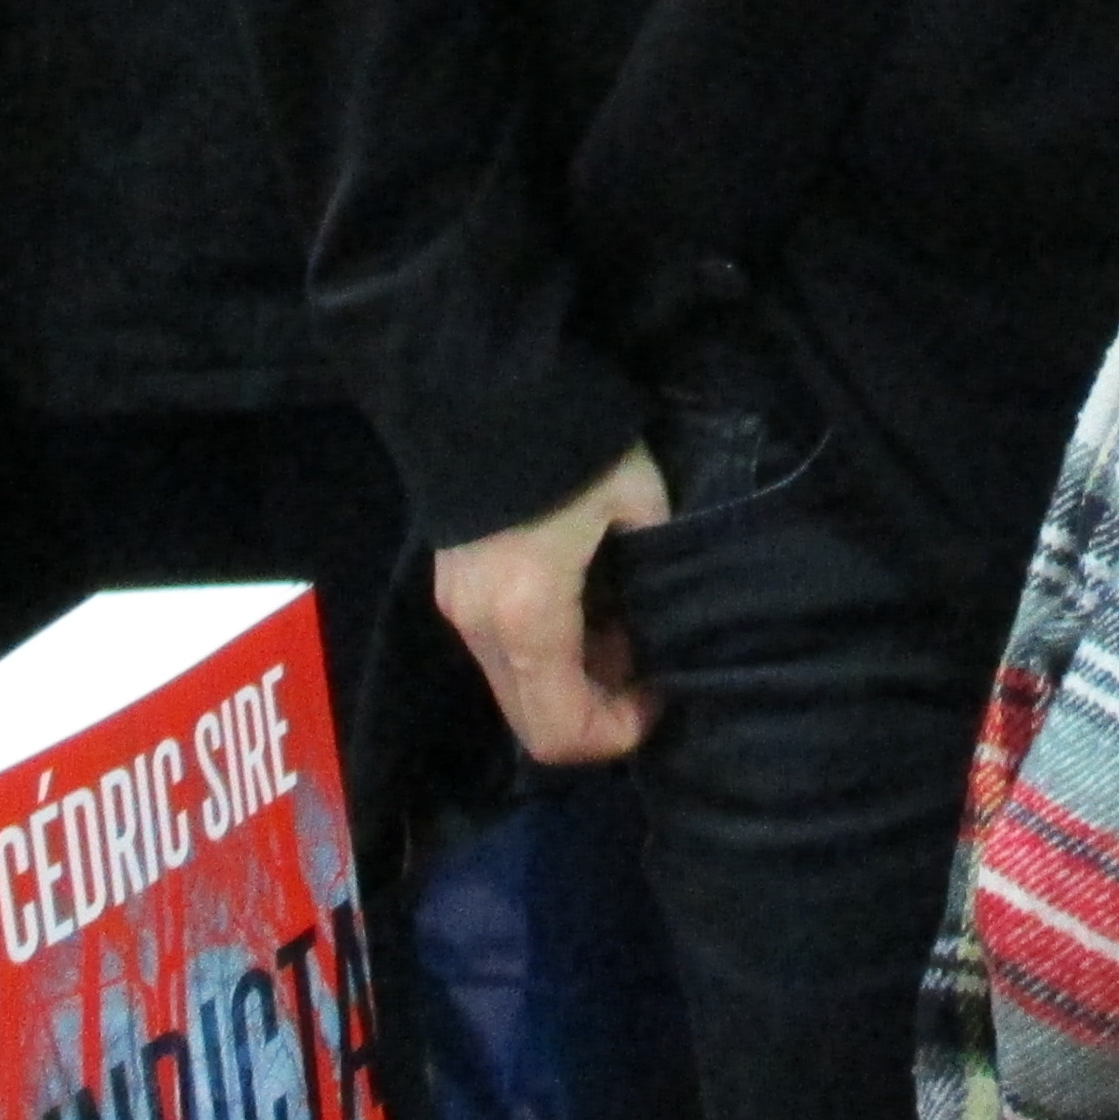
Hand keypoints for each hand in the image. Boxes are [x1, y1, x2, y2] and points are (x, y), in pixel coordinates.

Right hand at [431, 442, 669, 766]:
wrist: (480, 387)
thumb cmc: (571, 447)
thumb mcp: (638, 502)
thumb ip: (656, 562)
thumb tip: (663, 597)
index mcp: (530, 619)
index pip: (562, 730)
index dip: (619, 732)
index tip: (663, 693)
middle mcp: (484, 630)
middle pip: (534, 722)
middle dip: (597, 711)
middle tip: (646, 669)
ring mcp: (460, 610)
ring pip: (517, 687)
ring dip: (573, 678)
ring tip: (624, 627)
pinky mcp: (454, 586)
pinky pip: (504, 649)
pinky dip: (549, 649)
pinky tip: (587, 601)